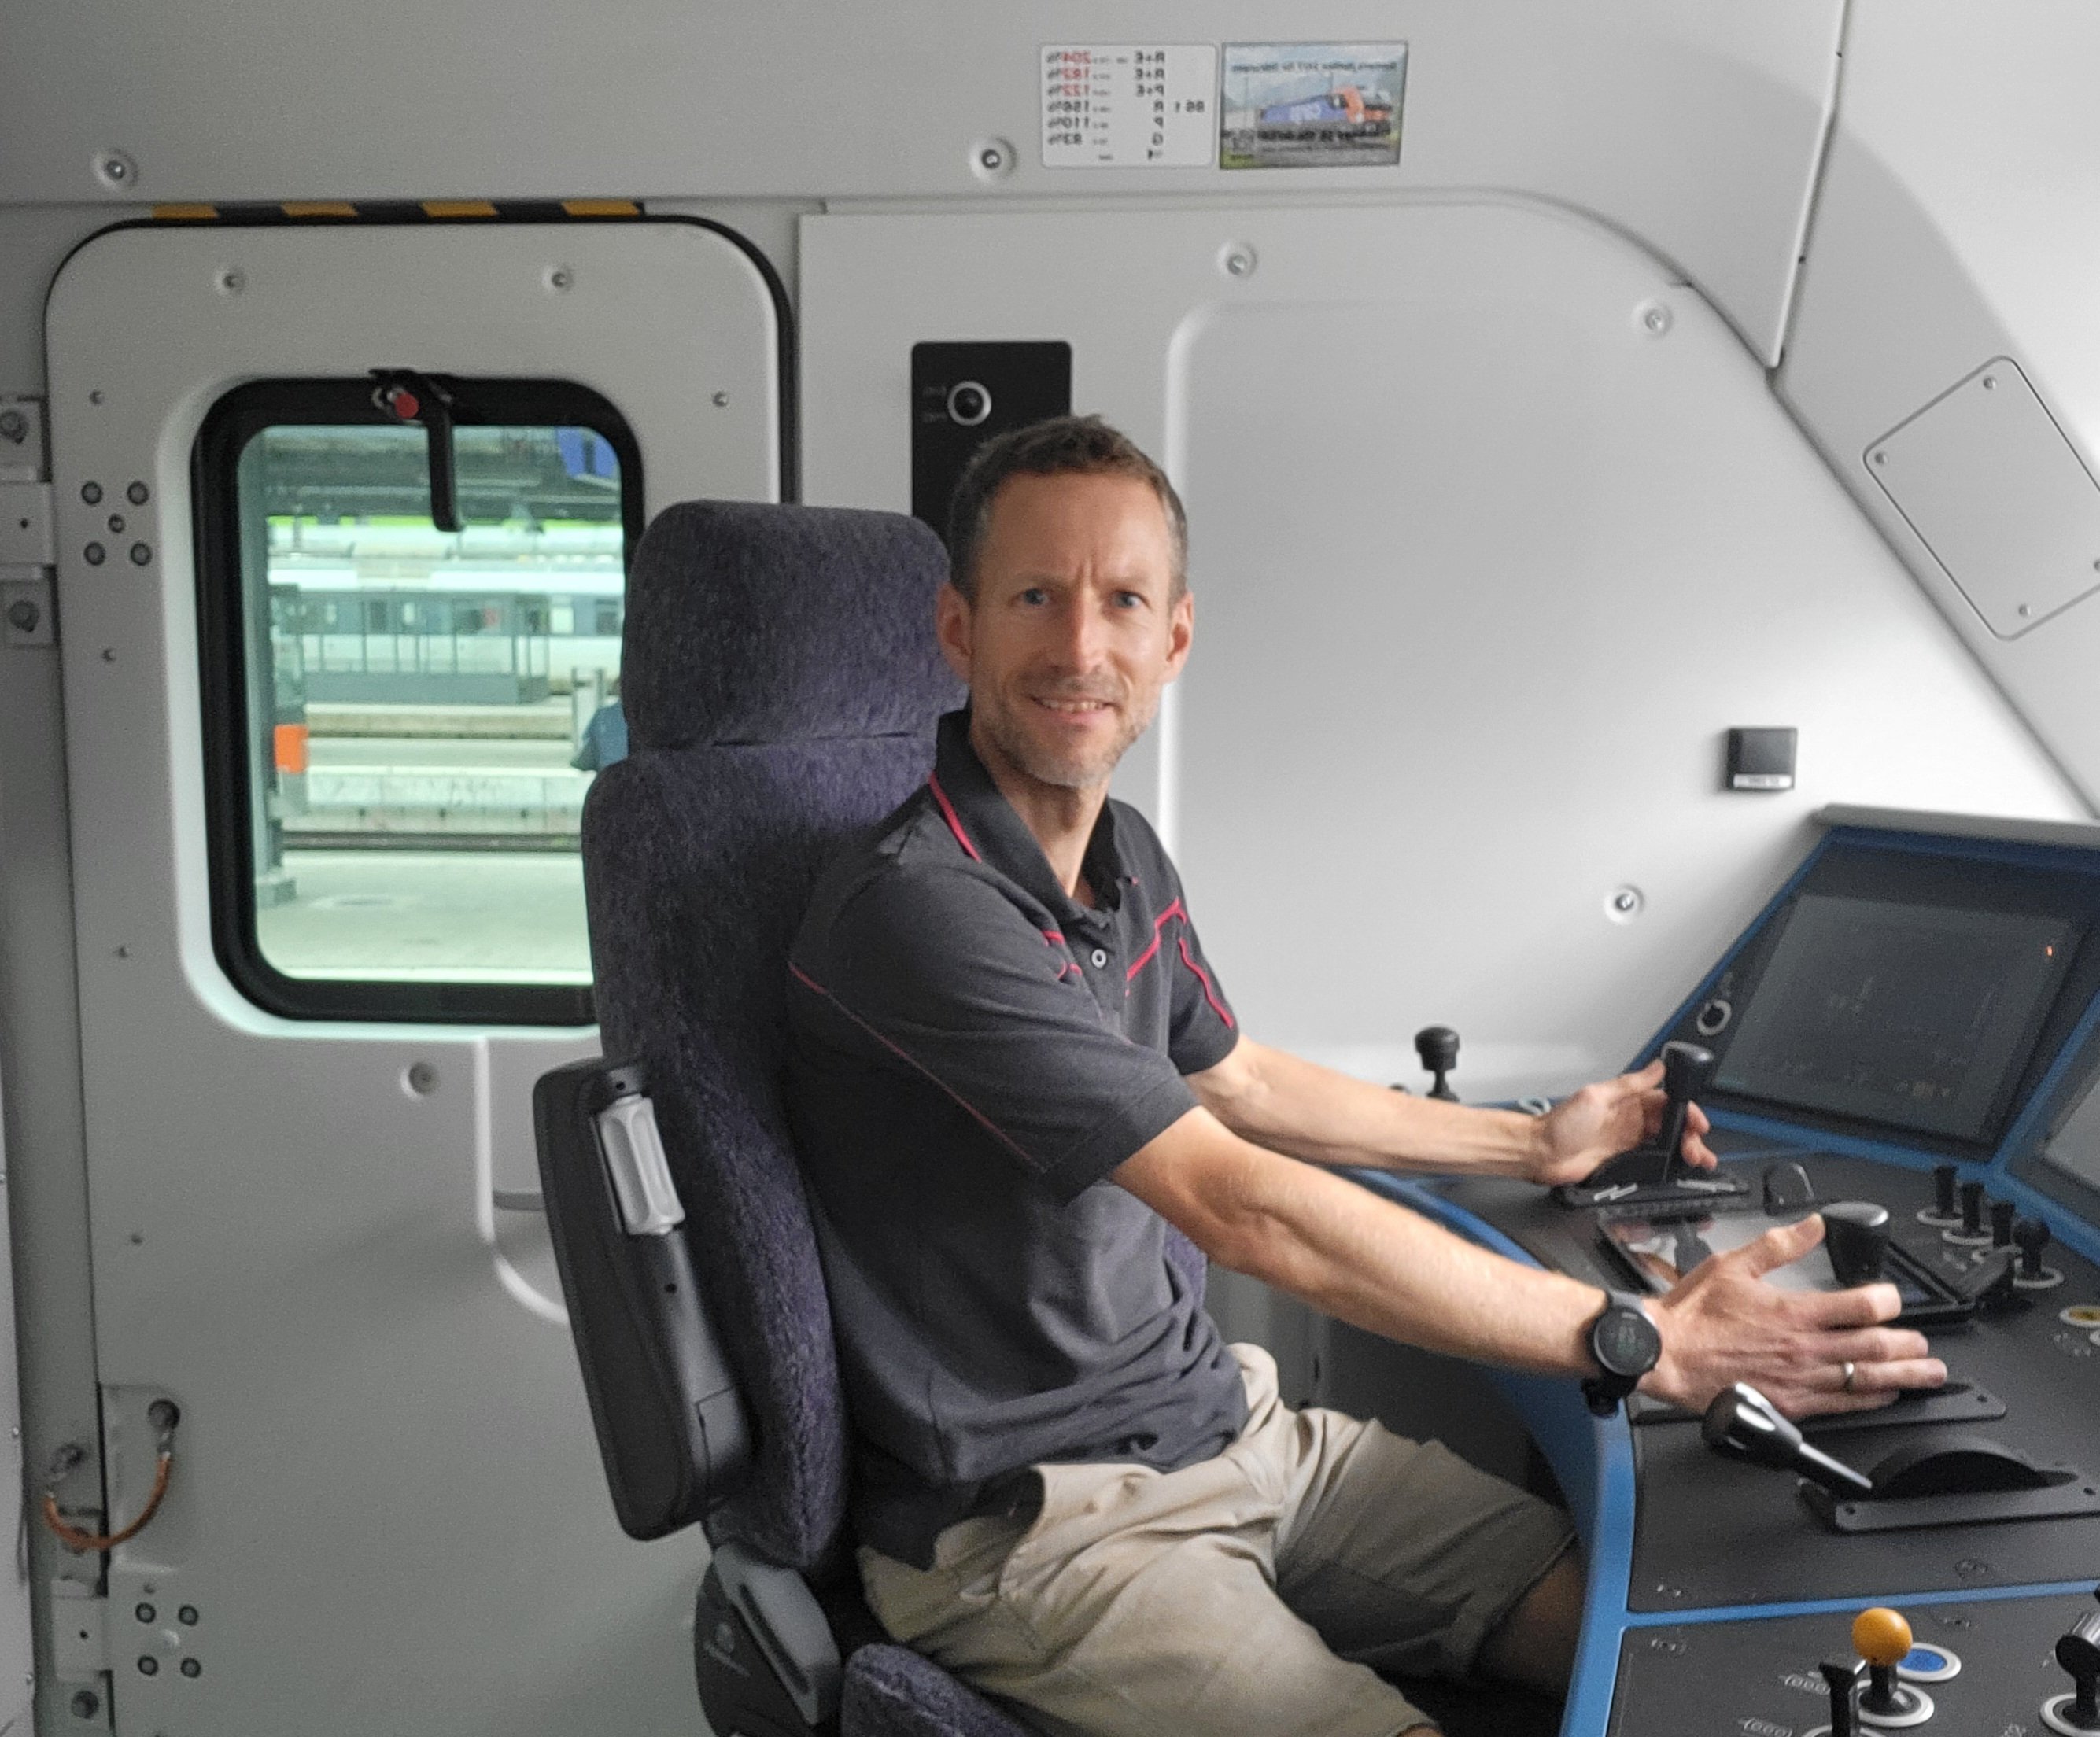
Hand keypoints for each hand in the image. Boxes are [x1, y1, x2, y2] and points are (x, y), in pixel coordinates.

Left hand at [1526, 1059, 1715, 1186]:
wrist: (1541, 1153)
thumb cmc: (1559, 1124)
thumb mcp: (1596, 1097)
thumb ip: (1629, 1084)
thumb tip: (1657, 1066)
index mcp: (1626, 1102)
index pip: (1665, 1102)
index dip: (1685, 1111)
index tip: (1698, 1122)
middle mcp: (1630, 1121)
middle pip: (1671, 1125)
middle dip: (1689, 1134)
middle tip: (1697, 1147)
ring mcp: (1628, 1141)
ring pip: (1666, 1144)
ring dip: (1684, 1150)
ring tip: (1698, 1160)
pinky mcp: (1624, 1161)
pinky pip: (1653, 1161)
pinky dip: (1669, 1165)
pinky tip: (1678, 1169)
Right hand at [1643, 1214, 1946, 1415]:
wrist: (1666, 1353)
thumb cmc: (1693, 1314)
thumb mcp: (1733, 1264)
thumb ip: (1779, 1245)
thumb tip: (1812, 1226)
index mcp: (1793, 1311)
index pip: (1859, 1306)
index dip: (1887, 1301)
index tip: (1893, 1299)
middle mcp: (1803, 1348)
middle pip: (1873, 1347)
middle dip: (1907, 1345)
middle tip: (1924, 1345)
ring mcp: (1799, 1379)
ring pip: (1864, 1379)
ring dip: (1901, 1376)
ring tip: (1925, 1374)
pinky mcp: (1789, 1403)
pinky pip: (1840, 1405)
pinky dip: (1868, 1400)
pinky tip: (1884, 1395)